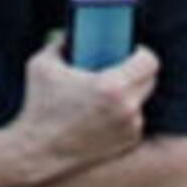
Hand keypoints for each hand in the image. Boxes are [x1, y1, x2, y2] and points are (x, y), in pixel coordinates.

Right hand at [1, 36, 153, 179]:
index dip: (142, 53)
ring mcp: (129, 129)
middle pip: (150, 80)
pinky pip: (133, 121)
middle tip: (121, 66)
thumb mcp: (42, 65)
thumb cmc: (39, 107)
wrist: (36, 153)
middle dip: (138, 71)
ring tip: (109, 92)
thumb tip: (69, 32)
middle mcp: (128, 109)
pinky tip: (105, 113)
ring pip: (141, 102)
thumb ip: (58, 43)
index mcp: (113, 87)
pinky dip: (124, 115)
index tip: (130, 51)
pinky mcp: (126, 144)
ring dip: (131, 94)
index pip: (149, 62)